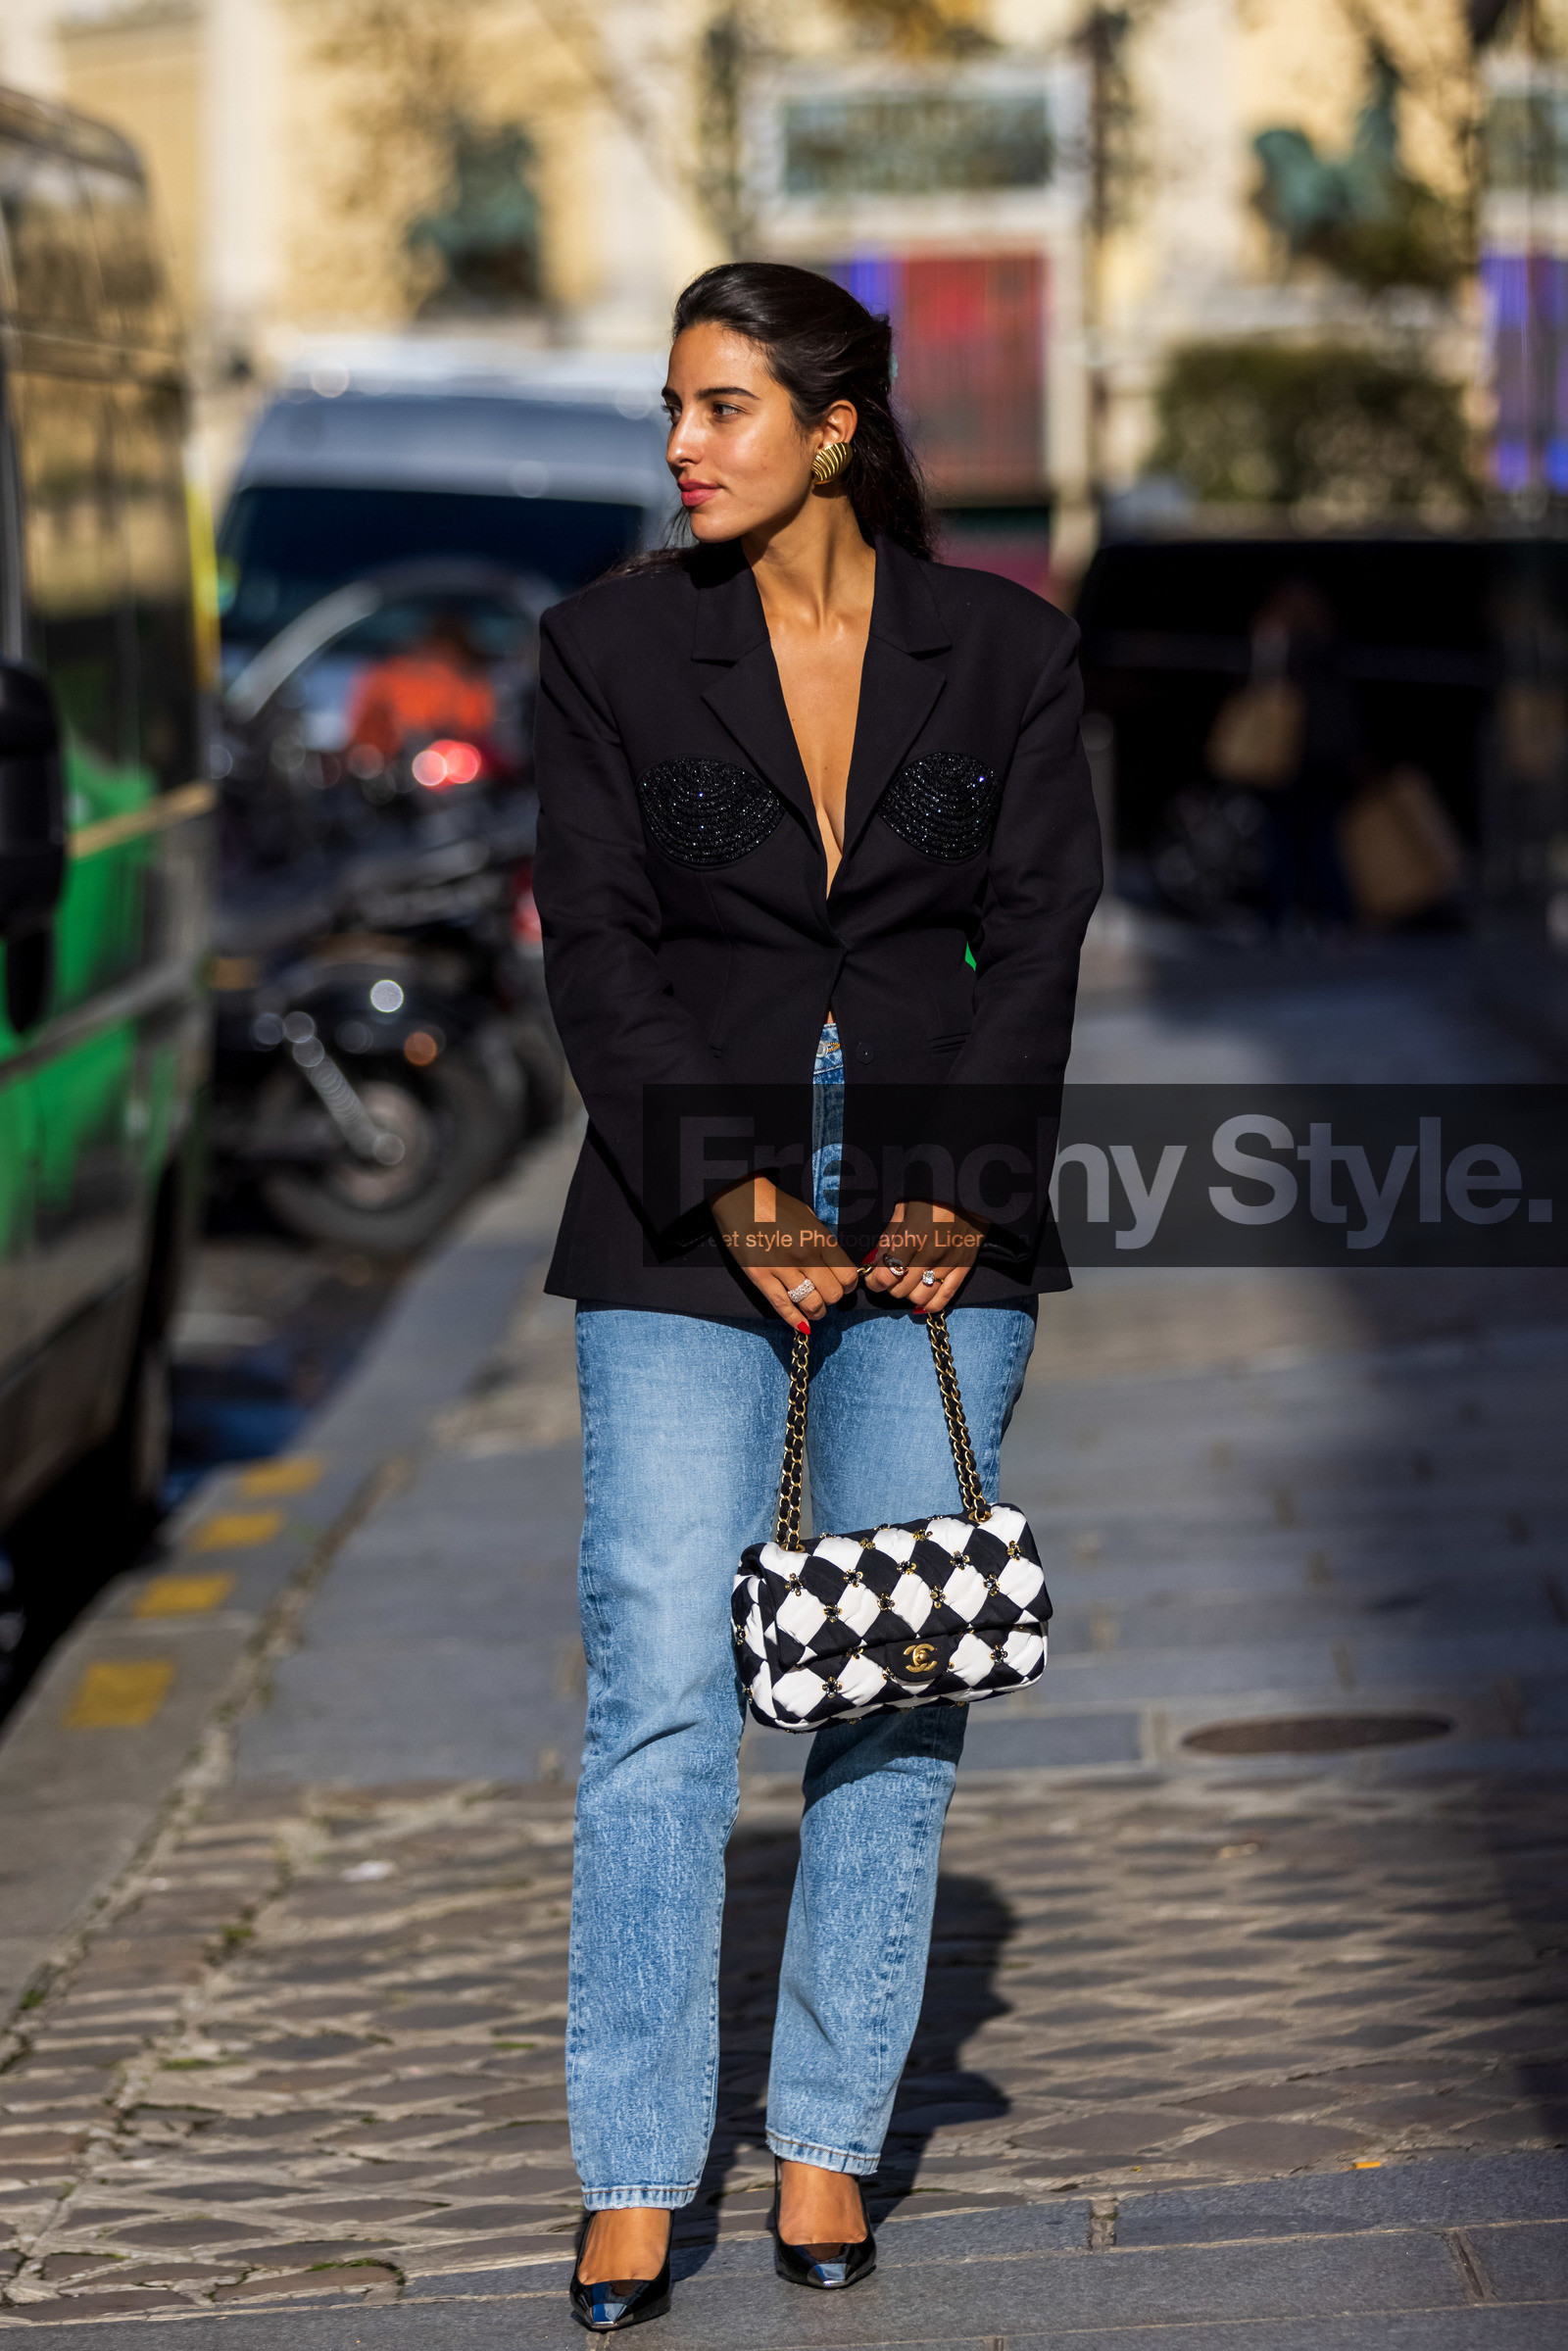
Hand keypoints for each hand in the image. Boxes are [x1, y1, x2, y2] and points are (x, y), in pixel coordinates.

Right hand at [711, 1175, 859, 1333]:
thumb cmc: (777, 1206)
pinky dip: (795, 1320)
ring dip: (816, 1311)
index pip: (847, 1275)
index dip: (847, 1285)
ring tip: (813, 1309)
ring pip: (811, 1305)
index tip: (841, 1284)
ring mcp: (782, 1267)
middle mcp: (805, 1255)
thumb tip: (835, 1268)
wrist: (741, 1198)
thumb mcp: (809, 1219)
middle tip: (824, 1295)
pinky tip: (802, 1325)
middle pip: (832, 1294)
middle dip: (832, 1299)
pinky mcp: (760, 1276)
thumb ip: (823, 1244)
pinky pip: (782, 1306)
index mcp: (820, 1238)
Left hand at [863, 1200, 987, 1314]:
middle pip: (900, 1290)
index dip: (874, 1281)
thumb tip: (872, 1262)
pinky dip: (930, 1304)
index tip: (872, 1277)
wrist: (969, 1192)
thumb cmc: (931, 1197)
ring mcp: (949, 1263)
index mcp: (913, 1236)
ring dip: (909, 1294)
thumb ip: (887, 1238)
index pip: (886, 1274)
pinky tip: (923, 1297)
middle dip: (890, 1286)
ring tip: (908, 1282)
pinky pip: (945, 1298)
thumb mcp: (903, 1209)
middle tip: (891, 1275)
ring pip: (920, 1298)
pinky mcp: (964, 1268)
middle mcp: (930, 1254)